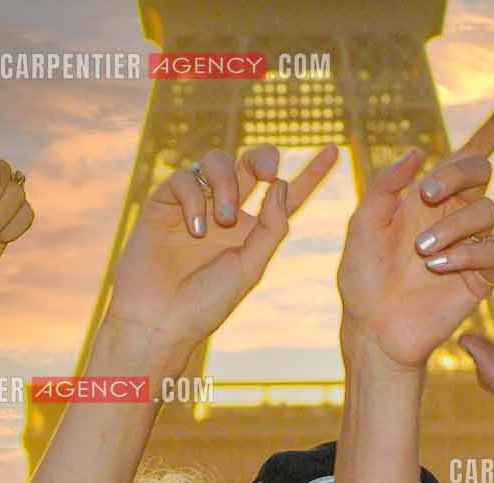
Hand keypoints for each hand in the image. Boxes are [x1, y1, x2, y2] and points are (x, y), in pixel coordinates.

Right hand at [105, 143, 337, 355]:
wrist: (159, 320)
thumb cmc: (205, 303)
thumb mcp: (250, 269)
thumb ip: (271, 228)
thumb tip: (279, 184)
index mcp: (251, 230)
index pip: (284, 195)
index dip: (311, 173)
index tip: (334, 151)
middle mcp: (224, 211)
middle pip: (249, 164)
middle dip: (262, 157)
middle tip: (266, 172)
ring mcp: (194, 205)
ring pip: (217, 163)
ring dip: (226, 185)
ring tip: (222, 220)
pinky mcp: (163, 204)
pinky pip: (184, 179)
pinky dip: (193, 198)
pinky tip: (194, 229)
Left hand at [339, 96, 493, 370]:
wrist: (373, 326)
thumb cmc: (362, 277)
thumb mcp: (362, 224)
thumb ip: (385, 186)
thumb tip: (416, 152)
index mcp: (428, 198)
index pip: (467, 155)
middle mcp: (454, 214)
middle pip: (480, 170)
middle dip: (456, 174)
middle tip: (425, 194)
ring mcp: (470, 243)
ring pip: (486, 211)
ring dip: (453, 226)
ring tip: (421, 253)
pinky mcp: (481, 275)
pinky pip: (488, 250)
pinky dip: (463, 254)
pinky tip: (436, 268)